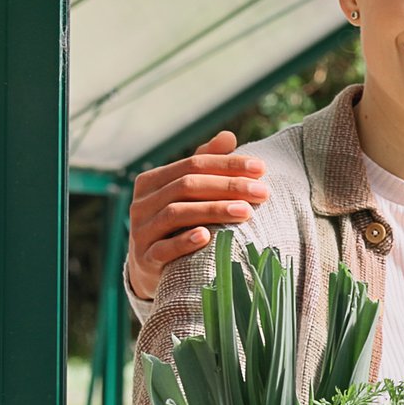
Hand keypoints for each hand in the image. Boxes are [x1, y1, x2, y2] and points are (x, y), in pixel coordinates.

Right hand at [125, 131, 268, 300]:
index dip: (228, 164)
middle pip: (186, 186)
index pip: (193, 164)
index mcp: (152, 181)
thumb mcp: (186, 194)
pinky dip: (184, 242)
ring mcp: (141, 232)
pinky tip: (206, 237)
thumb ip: (204, 165)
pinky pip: (163, 249)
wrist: (150, 268)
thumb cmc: (177, 224)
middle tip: (262, 192)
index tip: (261, 168)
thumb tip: (228, 137)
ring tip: (246, 212)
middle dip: (228, 187)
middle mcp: (142, 204)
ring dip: (213, 210)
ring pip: (176, 214)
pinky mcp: (145, 259)